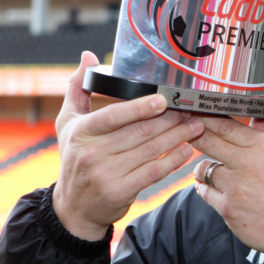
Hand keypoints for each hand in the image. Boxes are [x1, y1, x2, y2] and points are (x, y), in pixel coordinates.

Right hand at [52, 51, 204, 240]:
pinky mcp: (120, 191)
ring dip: (178, 137)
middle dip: (170, 120)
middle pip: (139, 132)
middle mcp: (92, 153)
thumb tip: (88, 56)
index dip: (139, 108)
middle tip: (191, 110)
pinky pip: (154, 172)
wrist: (73, 207)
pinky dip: (173, 160)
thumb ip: (77, 88)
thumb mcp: (67, 123)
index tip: (164, 99)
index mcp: (82, 131)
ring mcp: (107, 174)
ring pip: (151, 150)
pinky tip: (187, 149)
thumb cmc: (75, 157)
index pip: (113, 116)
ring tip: (196, 126)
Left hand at [191, 116, 263, 259]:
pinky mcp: (227, 209)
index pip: (225, 126)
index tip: (194, 112)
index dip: (205, 118)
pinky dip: (205, 188)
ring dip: (202, 168)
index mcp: (261, 147)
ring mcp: (234, 187)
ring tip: (207, 169)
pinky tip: (208, 186)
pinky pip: (205, 193)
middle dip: (192, 135)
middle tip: (185, 133)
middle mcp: (246, 163)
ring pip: (202, 169)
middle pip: (206, 142)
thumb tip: (256, 118)